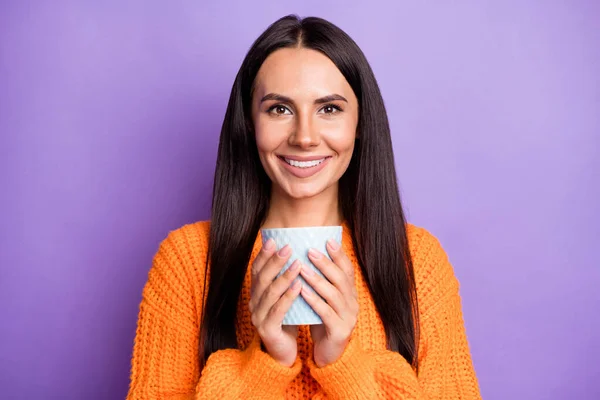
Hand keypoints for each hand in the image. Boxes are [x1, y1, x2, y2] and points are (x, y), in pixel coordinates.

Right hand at [249, 239, 302, 366]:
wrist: (285, 352)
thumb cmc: (288, 320)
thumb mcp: (286, 297)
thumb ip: (287, 280)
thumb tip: (298, 254)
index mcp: (256, 294)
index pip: (256, 270)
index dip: (264, 255)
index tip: (273, 240)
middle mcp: (254, 303)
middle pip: (262, 278)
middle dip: (275, 261)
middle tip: (288, 247)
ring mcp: (259, 317)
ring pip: (270, 293)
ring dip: (284, 276)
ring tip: (298, 263)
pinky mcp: (267, 329)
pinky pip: (278, 310)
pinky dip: (288, 296)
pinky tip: (298, 286)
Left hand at [300, 239, 358, 366]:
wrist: (329, 355)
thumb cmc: (323, 322)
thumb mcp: (324, 300)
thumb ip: (322, 282)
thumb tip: (308, 256)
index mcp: (350, 294)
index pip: (348, 270)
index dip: (339, 255)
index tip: (327, 240)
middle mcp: (352, 304)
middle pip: (341, 279)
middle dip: (325, 263)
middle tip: (309, 250)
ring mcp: (348, 318)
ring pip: (333, 294)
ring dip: (317, 279)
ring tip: (301, 268)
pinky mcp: (339, 331)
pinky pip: (326, 313)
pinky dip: (313, 300)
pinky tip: (302, 290)